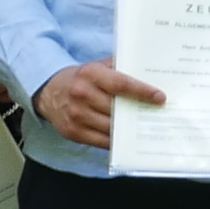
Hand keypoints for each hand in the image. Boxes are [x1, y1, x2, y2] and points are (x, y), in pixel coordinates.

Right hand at [31, 58, 162, 151]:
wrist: (49, 92)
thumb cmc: (80, 79)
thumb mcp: (97, 66)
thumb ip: (119, 67)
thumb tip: (147, 71)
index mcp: (90, 74)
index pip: (121, 84)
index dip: (142, 91)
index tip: (160, 97)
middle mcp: (81, 94)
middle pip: (117, 108)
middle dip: (138, 113)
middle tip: (158, 115)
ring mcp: (76, 115)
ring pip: (111, 127)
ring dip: (130, 130)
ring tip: (146, 129)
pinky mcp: (73, 132)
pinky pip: (101, 141)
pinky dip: (116, 141)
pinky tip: (128, 138)